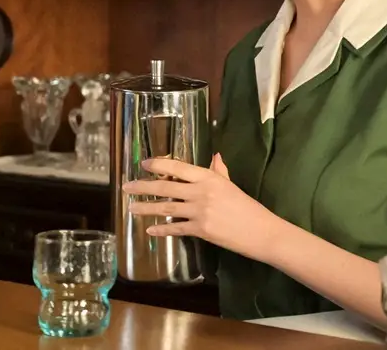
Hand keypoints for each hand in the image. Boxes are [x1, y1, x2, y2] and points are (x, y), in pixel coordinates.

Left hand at [122, 153, 281, 262]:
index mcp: (209, 177)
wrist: (261, 231)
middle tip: (126, 187)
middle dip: (143, 187)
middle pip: (166, 187)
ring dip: (146, 208)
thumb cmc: (247, 207)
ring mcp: (199, 212)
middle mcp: (201, 192)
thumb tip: (215, 156)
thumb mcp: (231, 185)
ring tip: (131, 208)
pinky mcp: (200, 230)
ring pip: (166, 208)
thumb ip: (219, 171)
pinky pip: (176, 229)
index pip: (178, 167)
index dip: (159, 165)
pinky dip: (162, 229)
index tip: (144, 164)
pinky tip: (150, 230)